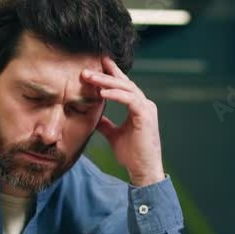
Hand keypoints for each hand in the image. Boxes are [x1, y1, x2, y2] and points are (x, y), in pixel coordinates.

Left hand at [81, 57, 164, 186]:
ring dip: (107, 81)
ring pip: (126, 88)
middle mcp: (145, 104)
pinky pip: (130, 99)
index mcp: (138, 107)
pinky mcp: (146, 115)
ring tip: (90, 78)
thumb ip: (106, 124)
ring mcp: (147, 109)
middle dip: (105, 74)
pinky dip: (116, 94)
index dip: (112, 73)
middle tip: (87, 69)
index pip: (124, 86)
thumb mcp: (114, 135)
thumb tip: (95, 116)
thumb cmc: (132, 155)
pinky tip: (102, 93)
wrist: (143, 170)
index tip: (98, 63)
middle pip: (124, 83)